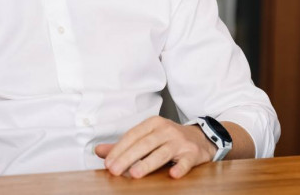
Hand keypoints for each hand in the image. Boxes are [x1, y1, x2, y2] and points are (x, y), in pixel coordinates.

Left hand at [95, 116, 215, 178]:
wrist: (200, 138)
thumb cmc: (168, 138)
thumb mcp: (147, 136)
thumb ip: (124, 145)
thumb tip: (99, 151)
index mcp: (152, 124)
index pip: (132, 135)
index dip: (119, 149)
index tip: (107, 163)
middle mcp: (165, 130)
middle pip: (144, 144)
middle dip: (127, 158)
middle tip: (115, 170)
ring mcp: (180, 141)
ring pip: (161, 152)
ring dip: (147, 163)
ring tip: (134, 173)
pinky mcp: (193, 153)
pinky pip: (186, 161)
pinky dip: (180, 168)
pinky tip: (173, 174)